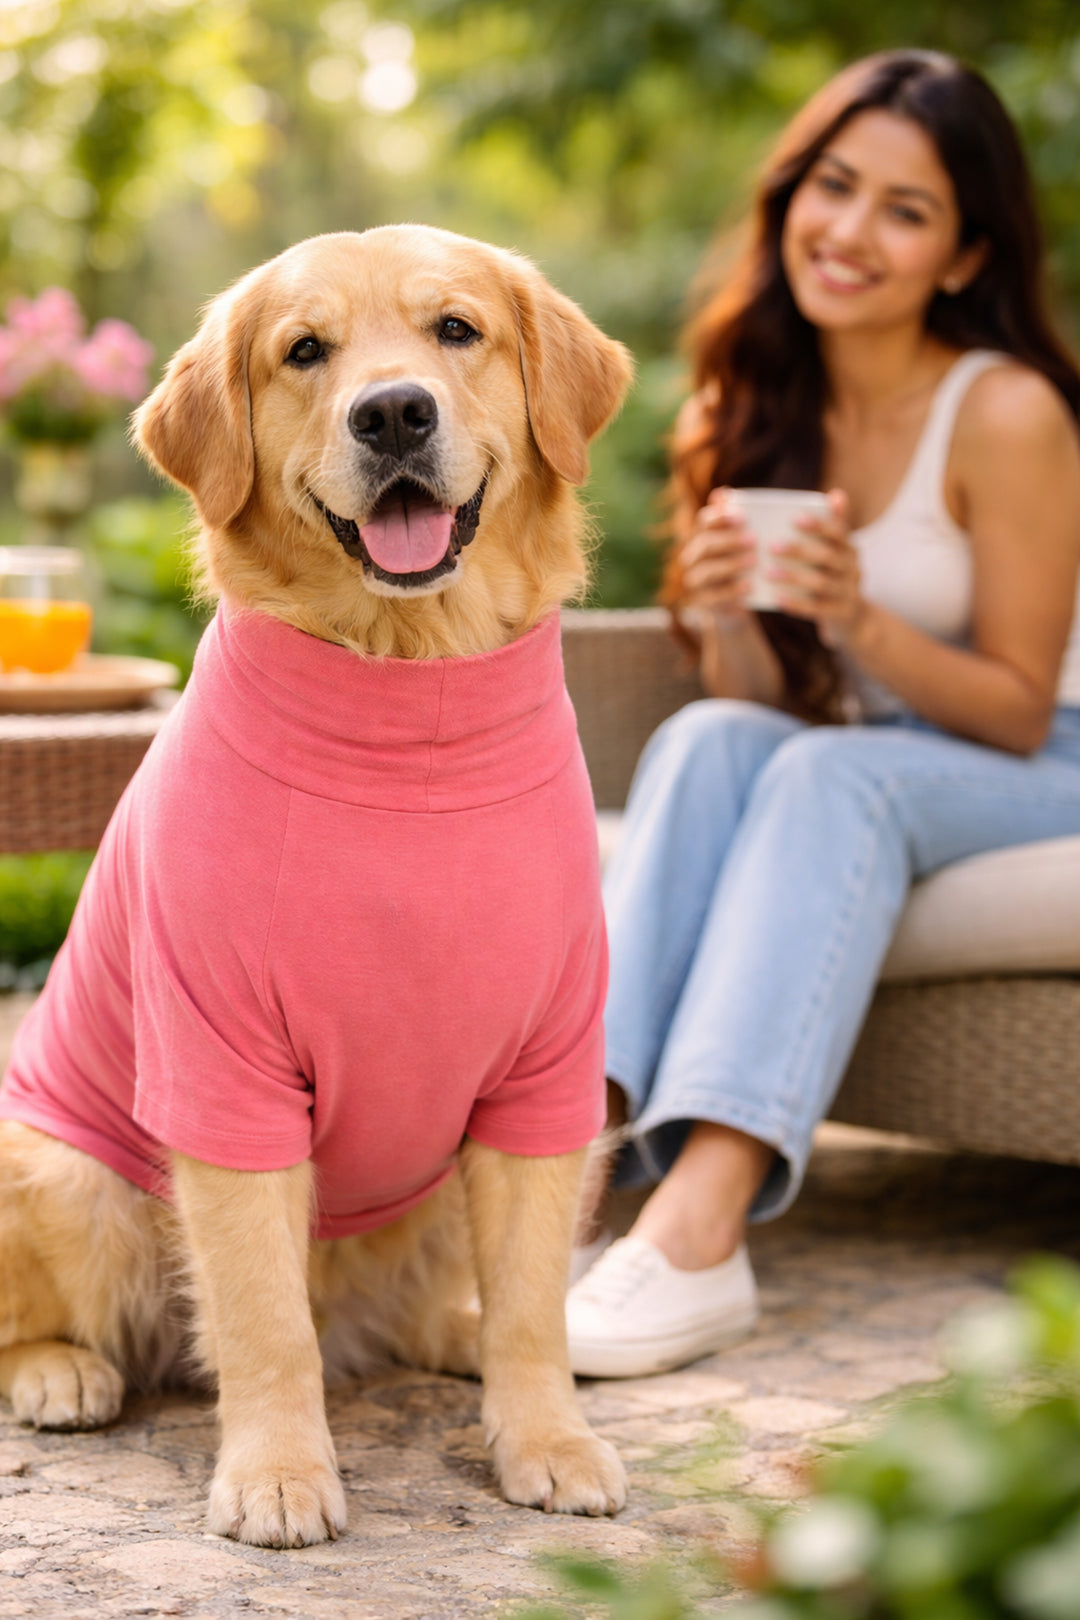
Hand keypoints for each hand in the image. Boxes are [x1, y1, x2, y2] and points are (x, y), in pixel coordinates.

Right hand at [678, 488, 757, 627]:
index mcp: (704, 537)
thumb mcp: (744, 542)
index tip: (742, 516)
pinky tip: (749, 586)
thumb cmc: (742, 565)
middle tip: (754, 539)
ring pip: (706, 570)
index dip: (721, 517)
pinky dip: (731, 591)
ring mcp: (695, 580)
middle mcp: (694, 557)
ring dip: (731, 564)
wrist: (738, 603)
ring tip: (753, 562)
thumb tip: (722, 493)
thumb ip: (735, 520)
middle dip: (729, 540)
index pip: (705, 521)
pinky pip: (712, 596)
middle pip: (705, 544)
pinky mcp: (701, 602)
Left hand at [768, 490, 864, 645]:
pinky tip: (777, 599)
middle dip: (800, 550)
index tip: (796, 518)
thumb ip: (832, 526)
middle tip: (772, 546)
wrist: (852, 617)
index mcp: (850, 549)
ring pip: (822, 583)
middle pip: (828, 557)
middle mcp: (853, 568)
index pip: (839, 532)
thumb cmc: (833, 576)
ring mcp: (849, 592)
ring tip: (769, 573)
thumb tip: (836, 493)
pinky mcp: (841, 613)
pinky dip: (797, 604)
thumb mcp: (836, 552)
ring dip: (793, 577)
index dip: (819, 525)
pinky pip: (817, 609)